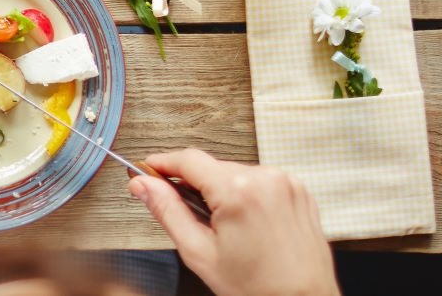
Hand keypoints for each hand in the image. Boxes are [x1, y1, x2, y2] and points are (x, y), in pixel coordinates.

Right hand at [131, 149, 337, 295]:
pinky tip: (249, 225)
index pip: (188, 159)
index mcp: (238, 191)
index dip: (163, 163)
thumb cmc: (257, 288)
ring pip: (236, 173)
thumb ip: (168, 212)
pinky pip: (260, 181)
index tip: (149, 169)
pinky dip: (248, 195)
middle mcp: (266, 179)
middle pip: (212, 167)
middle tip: (191, 218)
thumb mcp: (200, 253)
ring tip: (227, 229)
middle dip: (195, 186)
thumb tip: (143, 185)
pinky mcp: (298, 190)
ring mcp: (286, 183)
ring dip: (223, 191)